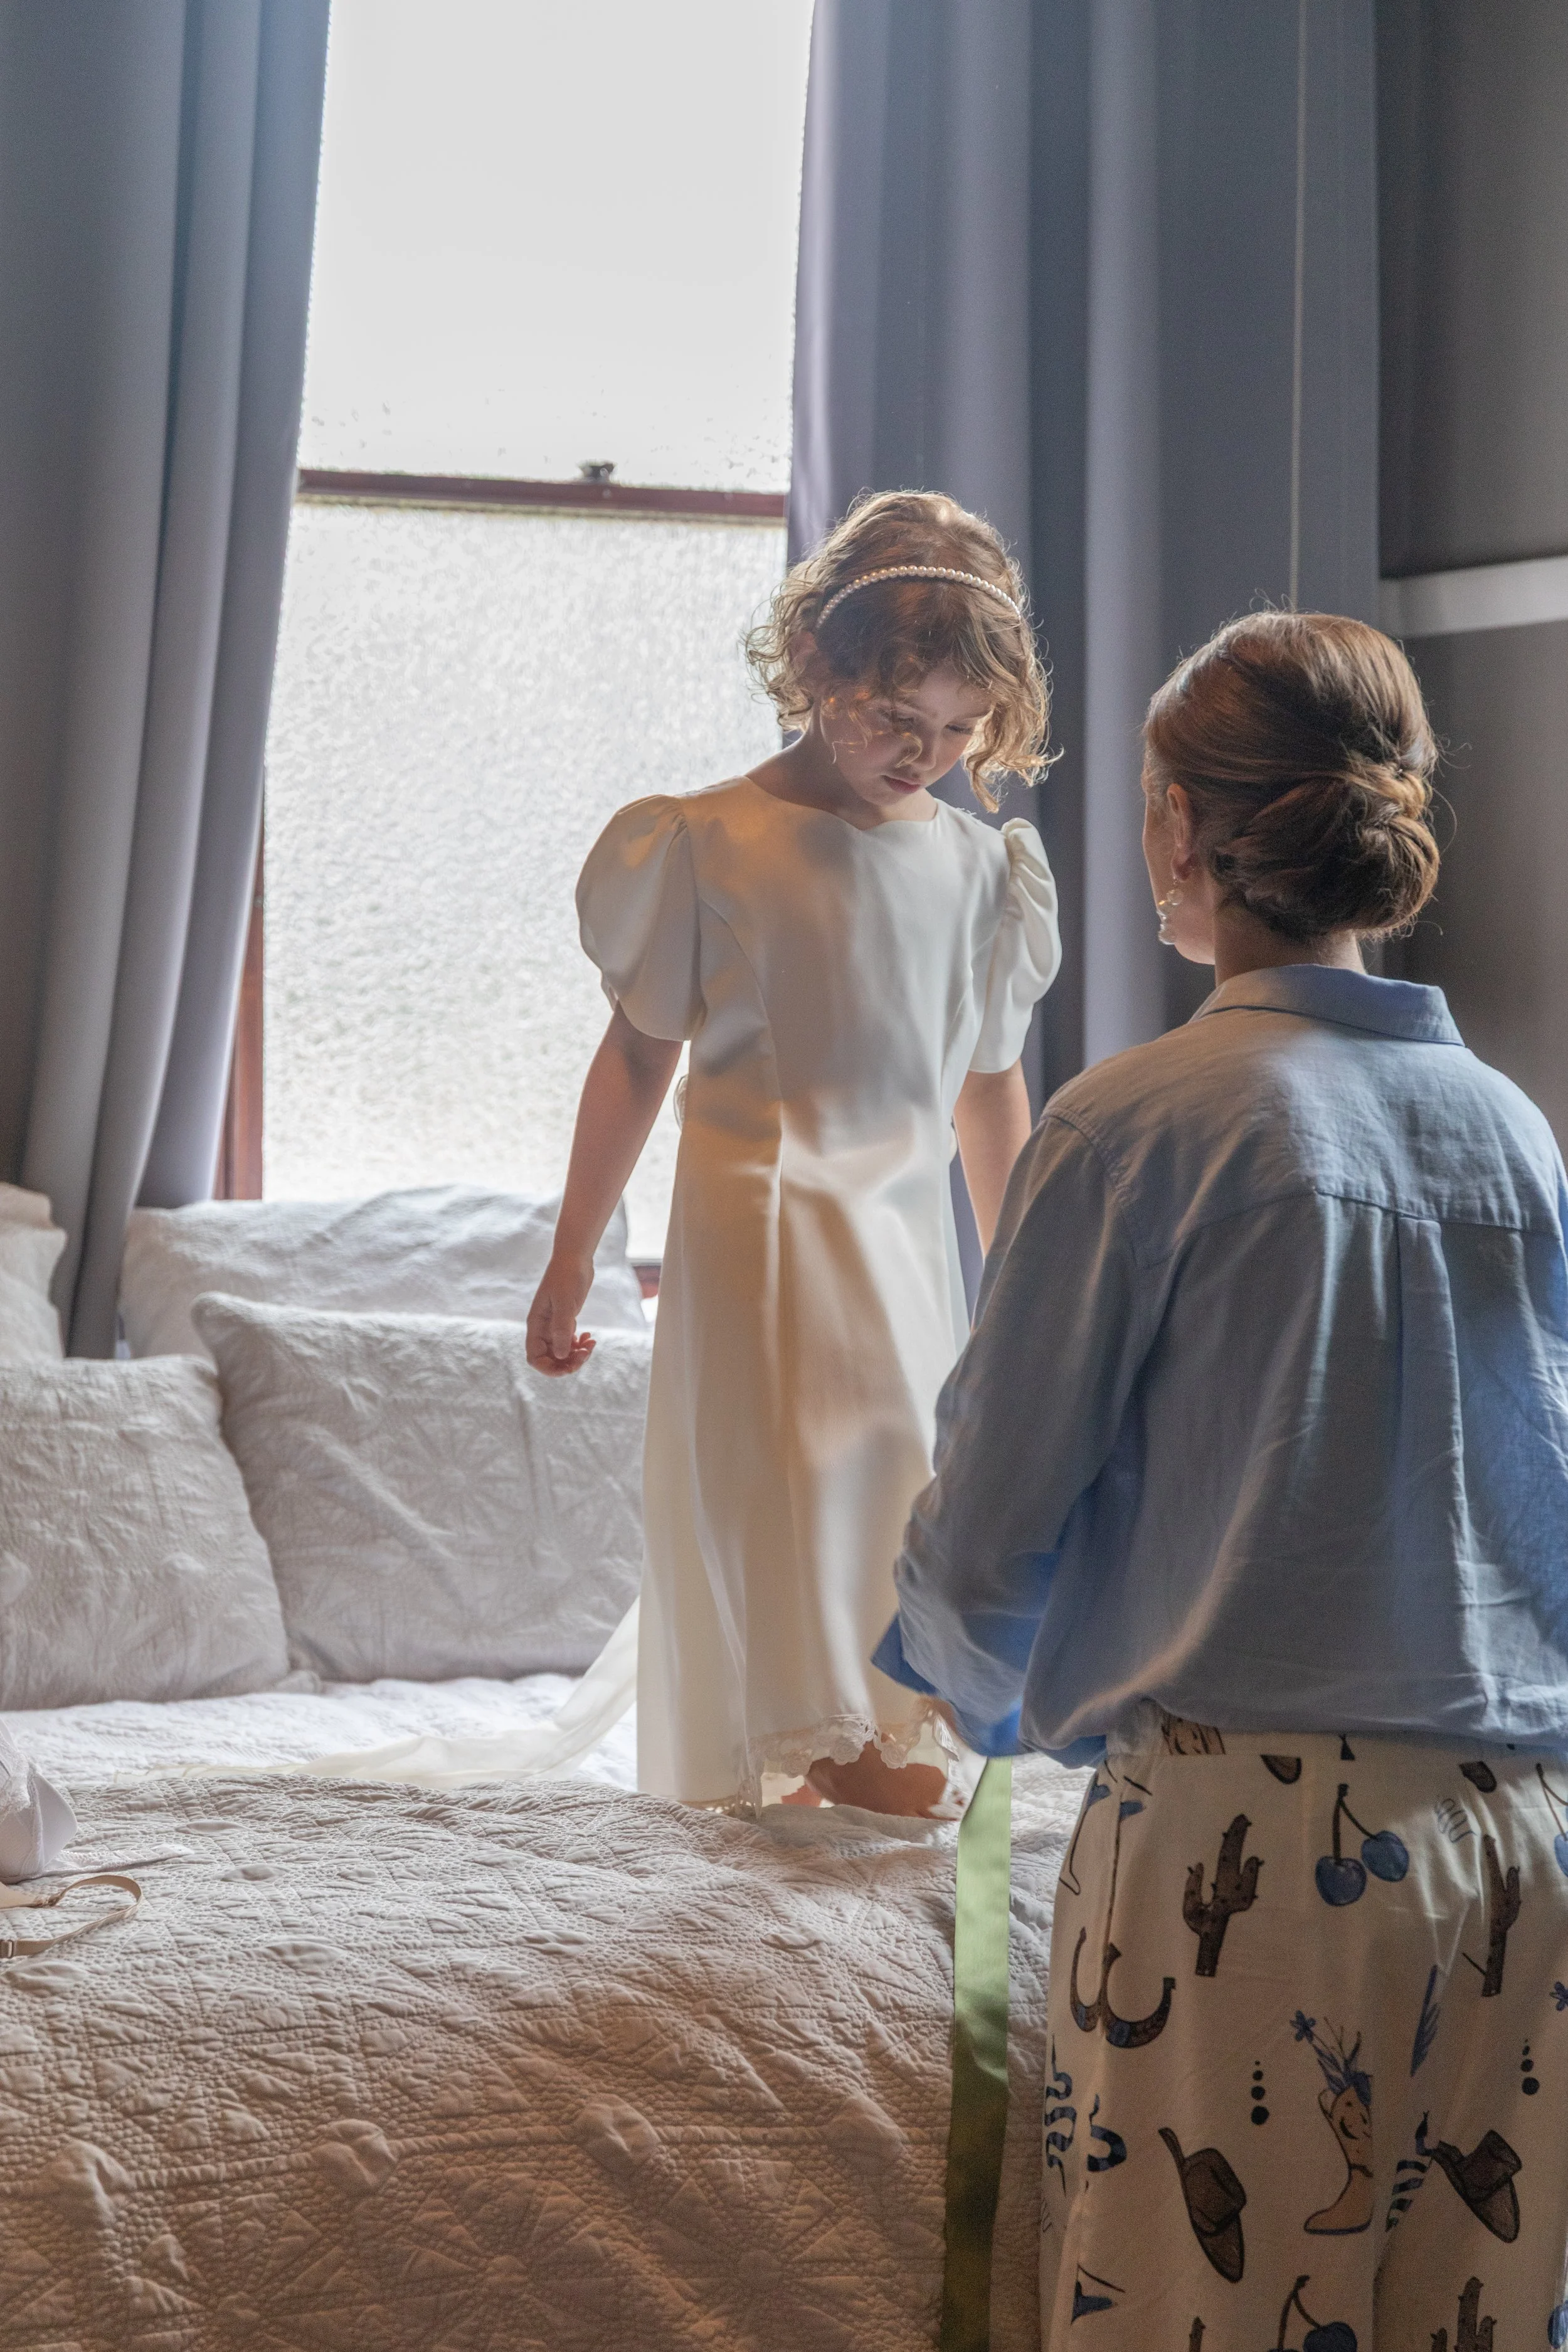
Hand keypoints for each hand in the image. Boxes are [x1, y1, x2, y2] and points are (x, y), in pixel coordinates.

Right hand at [526, 1252, 596, 1375]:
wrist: (575, 1257)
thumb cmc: (567, 1276)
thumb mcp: (565, 1302)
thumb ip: (561, 1329)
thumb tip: (560, 1355)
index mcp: (536, 1324)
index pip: (534, 1357)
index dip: (549, 1368)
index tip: (569, 1367)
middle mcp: (543, 1328)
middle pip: (550, 1358)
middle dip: (567, 1362)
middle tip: (586, 1354)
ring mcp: (554, 1325)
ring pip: (561, 1352)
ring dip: (576, 1354)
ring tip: (591, 1344)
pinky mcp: (565, 1320)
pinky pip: (569, 1341)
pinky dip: (579, 1345)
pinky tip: (590, 1338)